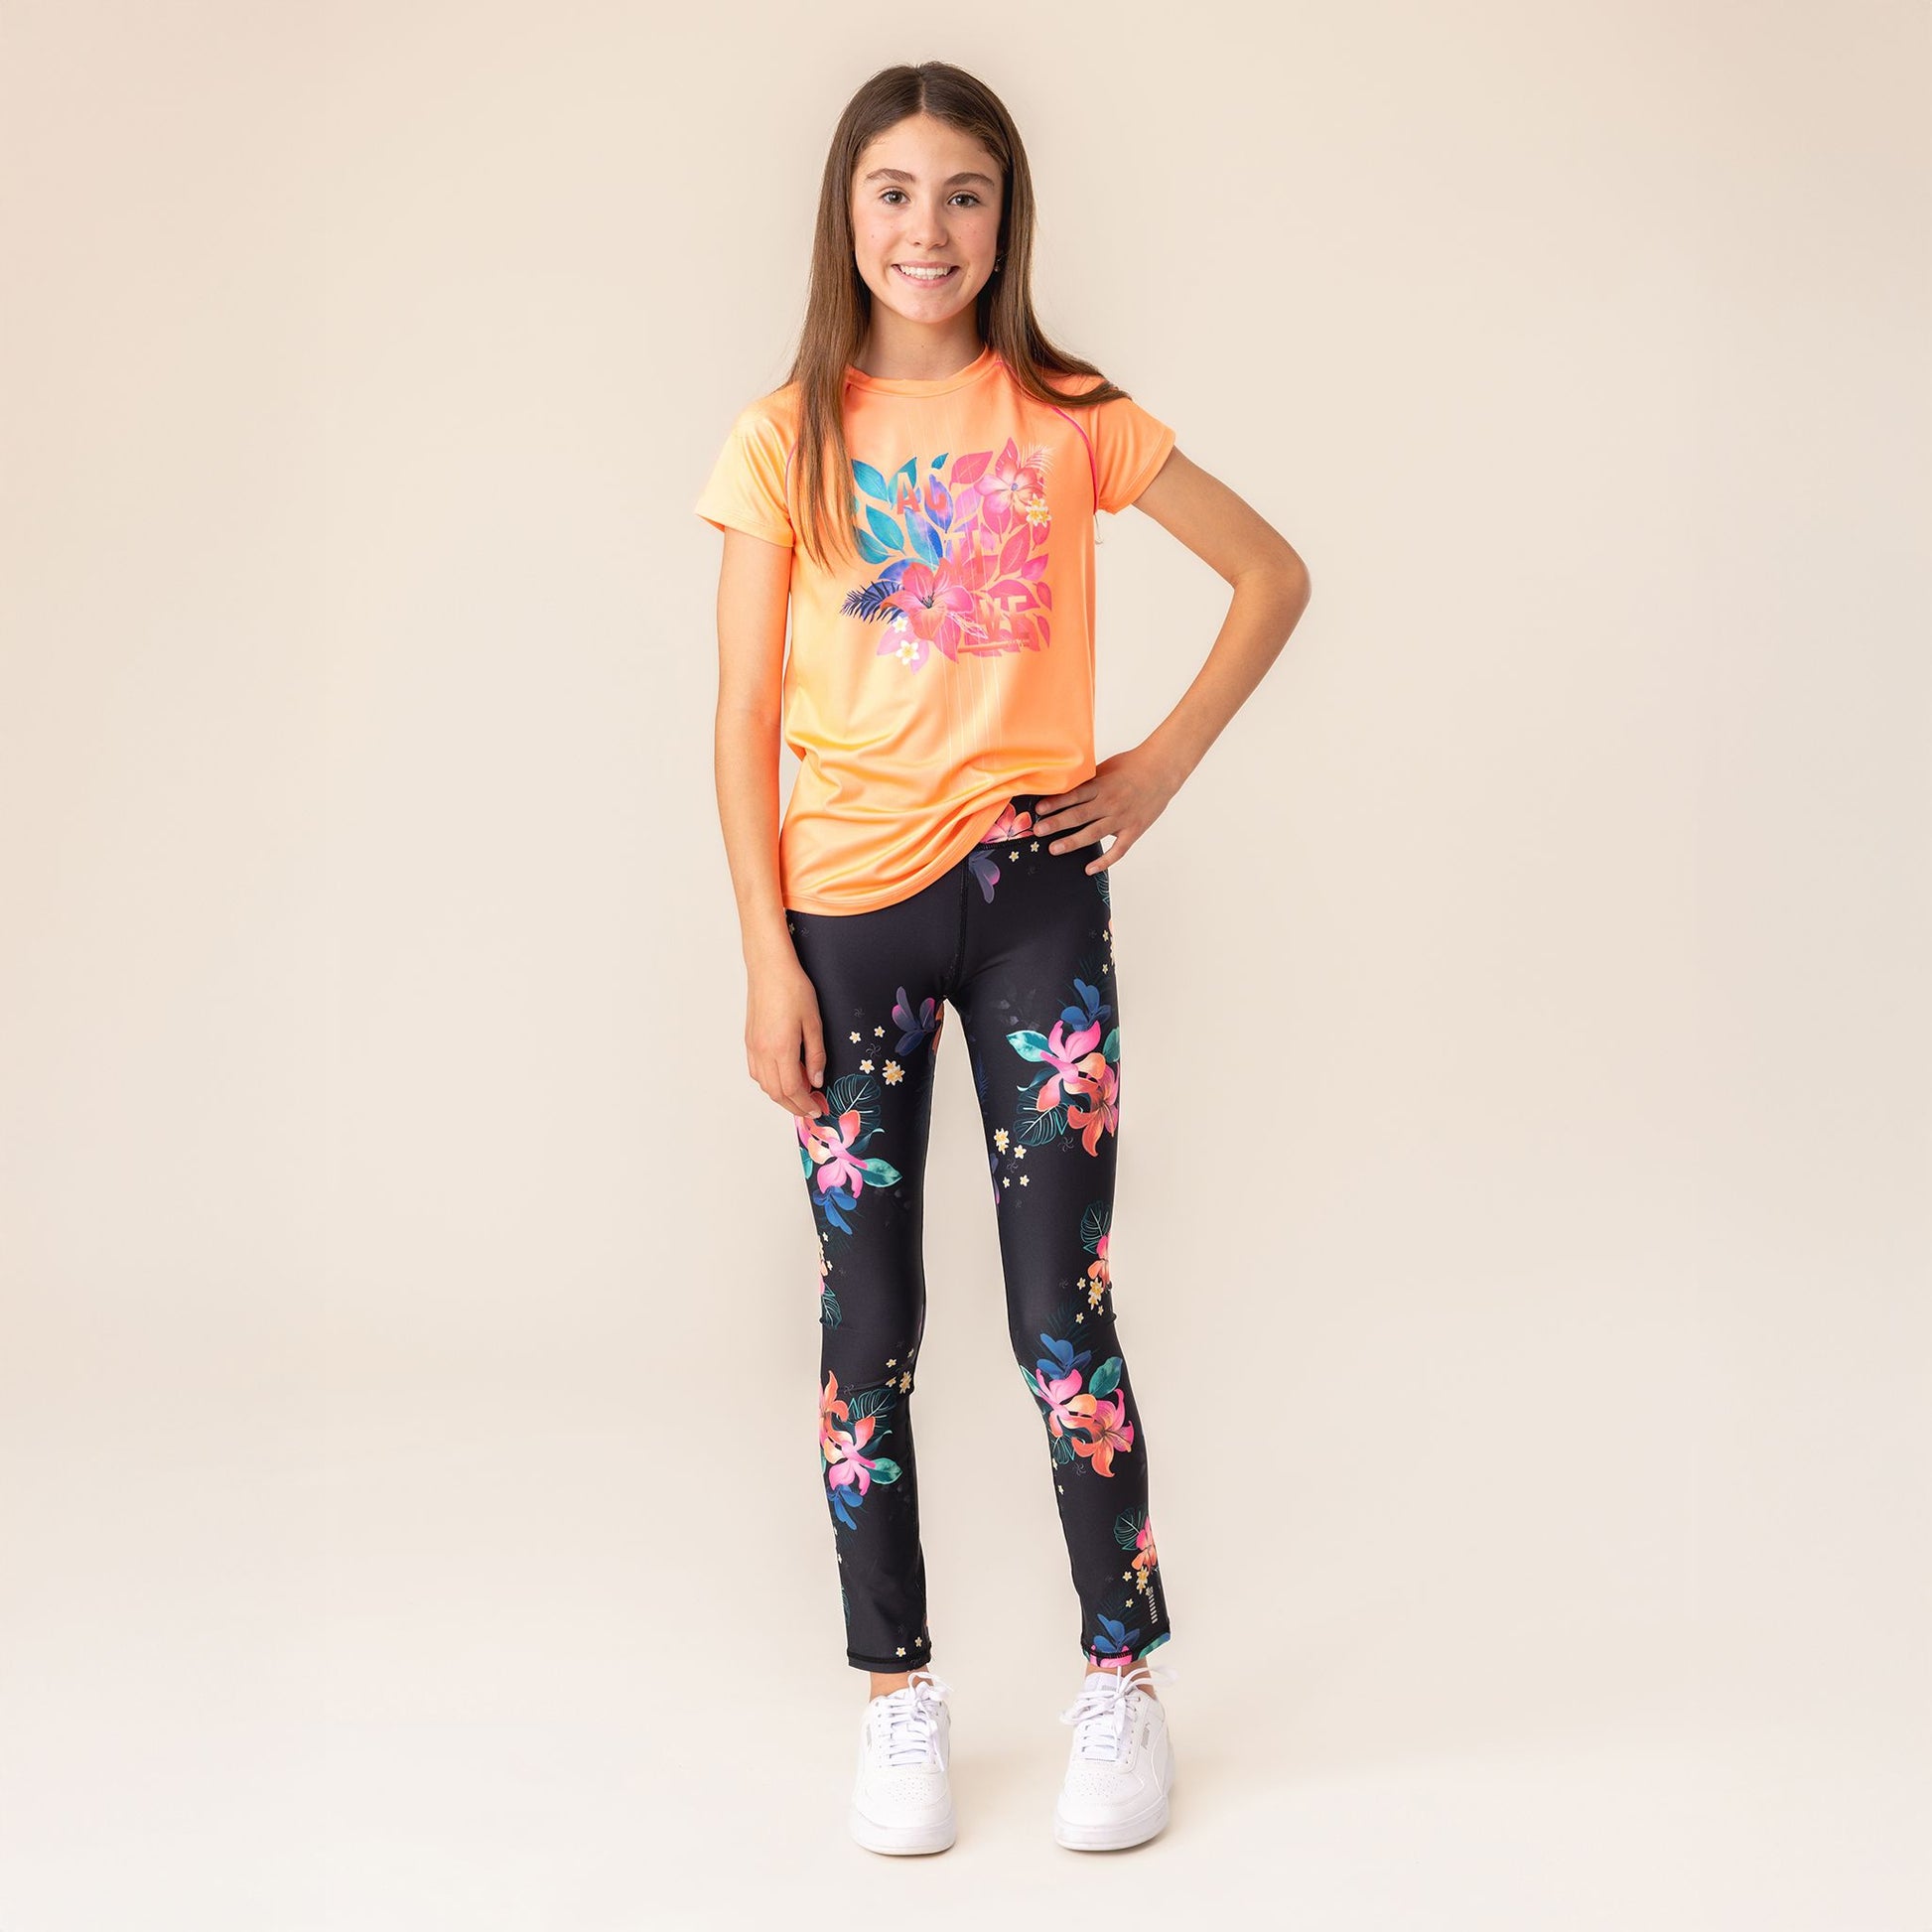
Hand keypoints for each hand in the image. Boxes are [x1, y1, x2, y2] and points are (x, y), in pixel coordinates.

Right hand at [746, 955, 828, 1118]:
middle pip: (776, 1092)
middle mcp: (763, 1051)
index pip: (793, 1089)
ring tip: (801, 1094)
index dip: (806, 1104)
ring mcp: (753, 1047)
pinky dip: (769, 1082)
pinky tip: (783, 1077)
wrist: (769, 969)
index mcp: (781, 1048)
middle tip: (812, 1108)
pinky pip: (756, 1072)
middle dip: (795, 1106)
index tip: (819, 1108)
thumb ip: (816, 1055)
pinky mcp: (749, 1041)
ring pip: (764, 1085)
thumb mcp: (814, 1022)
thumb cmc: (793, 989)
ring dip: (781, 1095)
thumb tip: (817, 1081)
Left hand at [1032, 747, 1183, 873]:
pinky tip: (1089, 869)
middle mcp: (1110, 803)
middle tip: (1039, 832)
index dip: (1055, 803)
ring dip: (1072, 842)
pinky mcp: (1133, 830)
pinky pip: (1118, 850)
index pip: (1073, 796)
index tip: (1038, 810)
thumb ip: (1088, 782)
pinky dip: (1104, 861)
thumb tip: (1063, 789)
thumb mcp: (1106, 768)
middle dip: (1056, 824)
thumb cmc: (1132, 766)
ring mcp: (1122, 818)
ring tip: (1054, 849)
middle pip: (1079, 815)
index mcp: (1101, 785)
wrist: (1161, 771)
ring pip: (1093, 834)